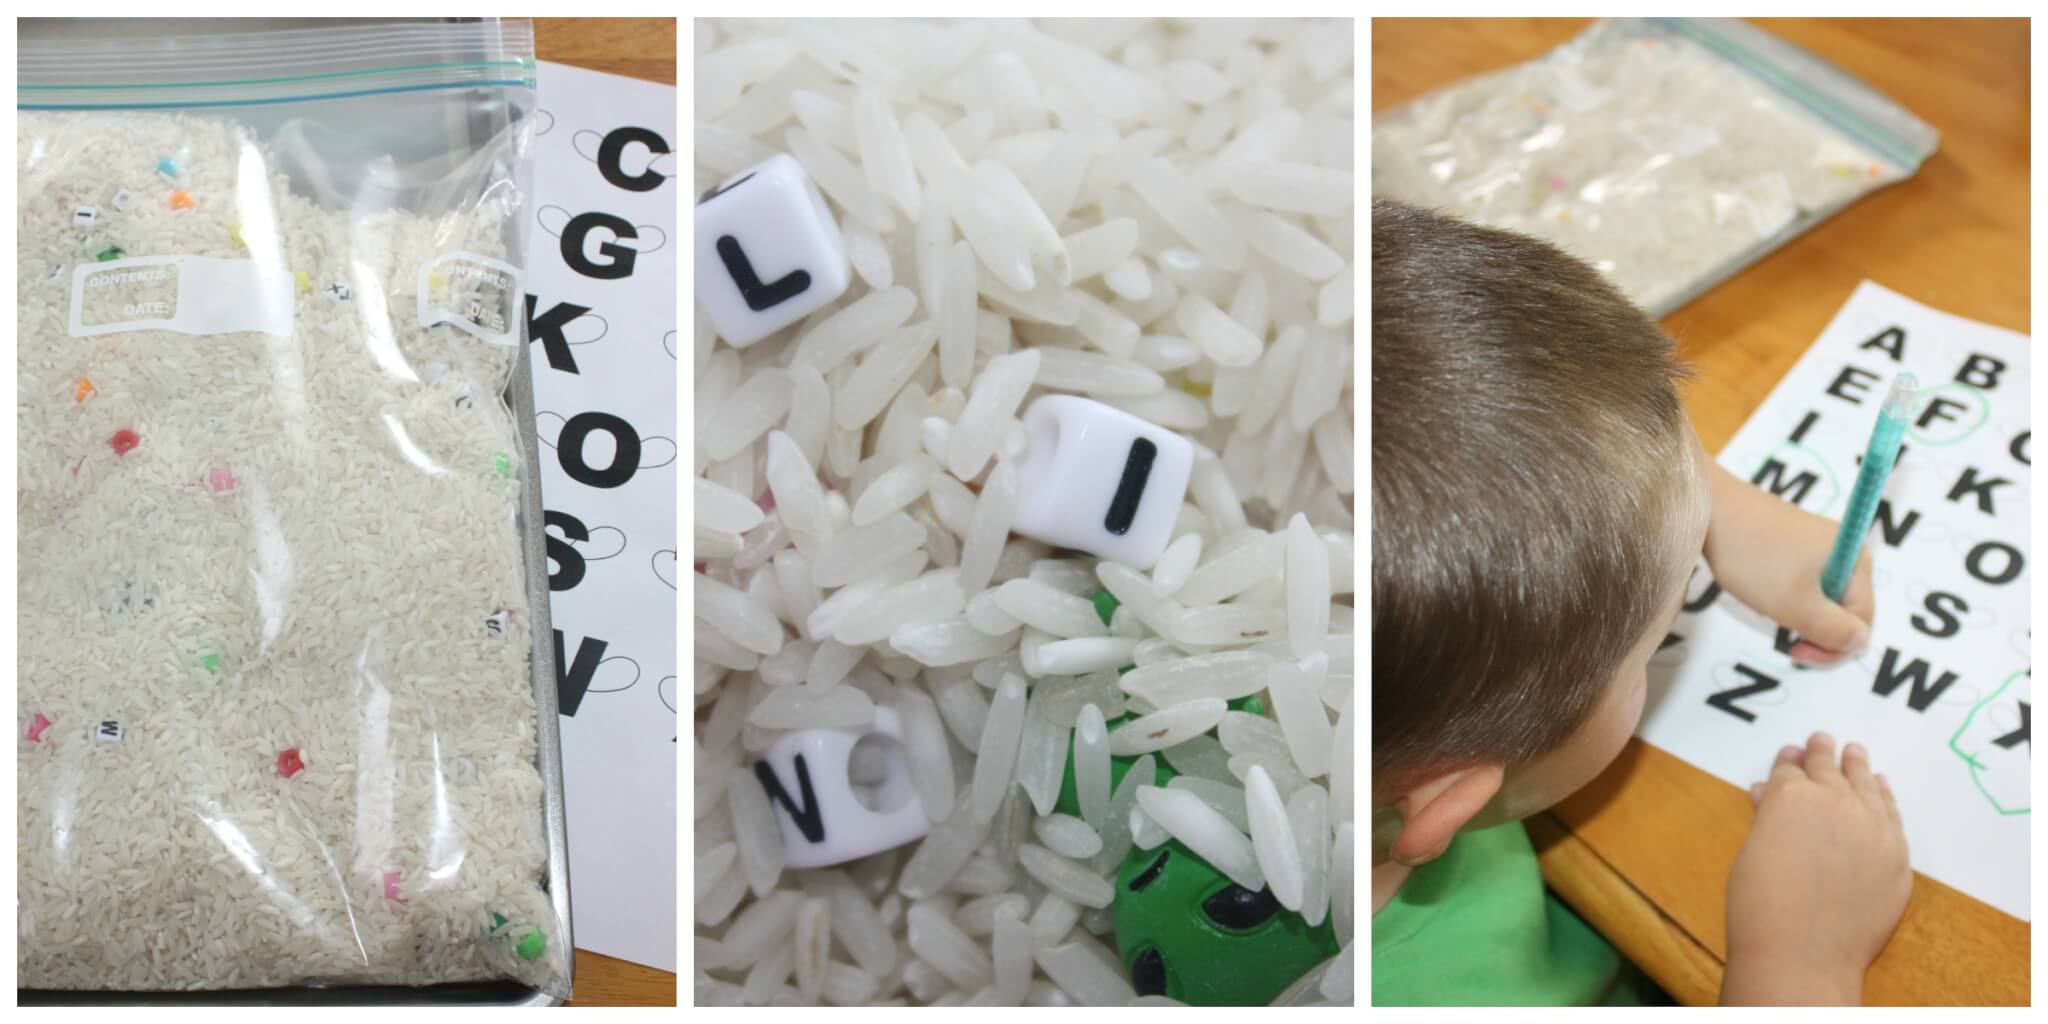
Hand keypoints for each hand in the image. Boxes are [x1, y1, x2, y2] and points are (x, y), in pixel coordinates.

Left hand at [1704, 465, 1874, 663]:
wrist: (1712, 509)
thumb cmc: (1754, 558)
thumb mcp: (1796, 605)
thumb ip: (1834, 631)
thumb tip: (1861, 643)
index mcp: (1858, 563)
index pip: (1862, 623)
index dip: (1833, 648)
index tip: (1795, 652)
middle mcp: (1849, 551)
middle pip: (1846, 612)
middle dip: (1818, 633)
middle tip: (1784, 639)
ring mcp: (1823, 546)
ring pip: (1823, 601)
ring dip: (1801, 617)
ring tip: (1771, 608)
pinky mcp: (1799, 544)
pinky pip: (1806, 585)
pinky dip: (1789, 599)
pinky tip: (1766, 592)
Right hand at [1720, 732, 1910, 1004]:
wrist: (1804, 952)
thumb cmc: (1761, 904)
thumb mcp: (1753, 851)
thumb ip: (1767, 819)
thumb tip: (1768, 797)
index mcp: (1790, 795)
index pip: (1790, 769)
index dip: (1789, 761)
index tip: (1792, 753)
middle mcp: (1834, 800)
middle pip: (1829, 768)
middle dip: (1823, 753)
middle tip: (1822, 739)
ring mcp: (1872, 826)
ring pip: (1865, 784)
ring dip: (1857, 765)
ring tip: (1854, 752)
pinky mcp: (1896, 854)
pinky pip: (1892, 814)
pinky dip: (1885, 796)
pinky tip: (1881, 786)